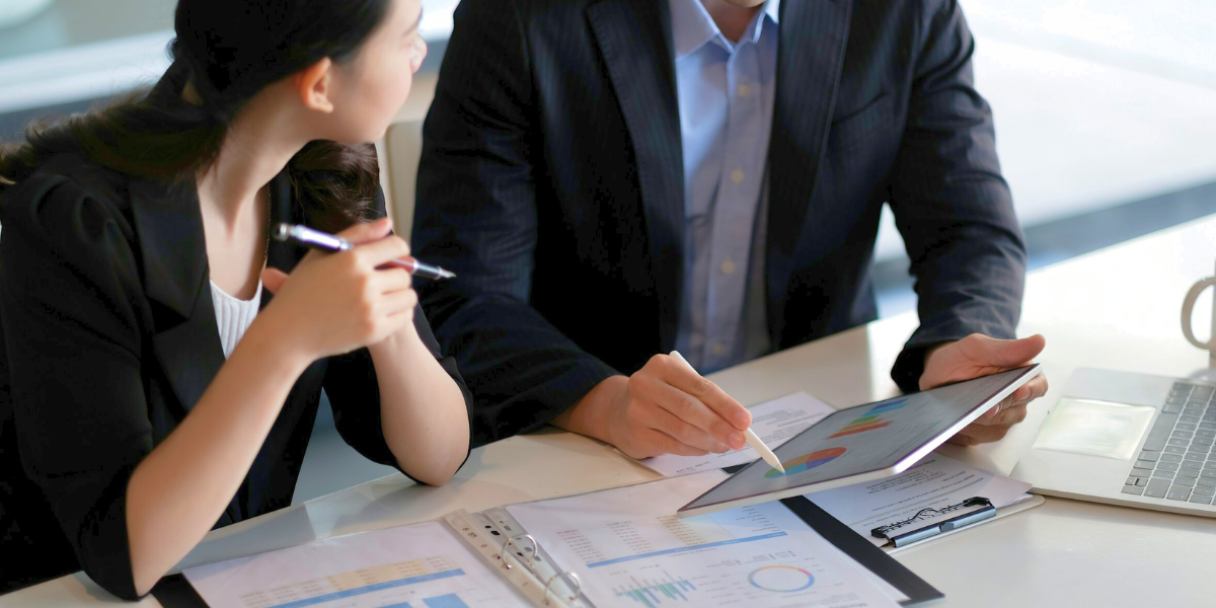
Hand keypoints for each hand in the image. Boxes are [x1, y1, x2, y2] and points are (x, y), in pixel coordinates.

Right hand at [260, 218, 417, 358]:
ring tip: (383, 298)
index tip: (394, 257)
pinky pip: (405, 317)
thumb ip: (358, 235)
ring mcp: (370, 308)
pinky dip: (398, 314)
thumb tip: (388, 223)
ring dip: (400, 296)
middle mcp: (364, 282)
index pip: (396, 246)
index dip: (398, 250)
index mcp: (351, 259)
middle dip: (396, 276)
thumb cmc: (302, 291)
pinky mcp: (374, 330)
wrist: (288, 333)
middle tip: (382, 282)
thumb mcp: (321, 255)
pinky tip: (382, 313)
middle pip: (404, 274)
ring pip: (409, 296)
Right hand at [558, 355, 753, 458]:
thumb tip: (739, 423)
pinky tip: (705, 449)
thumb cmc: (660, 397)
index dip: (726, 405)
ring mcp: (638, 410)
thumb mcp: (679, 386)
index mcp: (662, 366)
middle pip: (690, 408)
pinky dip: (695, 449)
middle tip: (739, 440)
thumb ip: (706, 400)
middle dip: (720, 426)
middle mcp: (646, 385)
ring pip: (683, 429)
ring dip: (709, 441)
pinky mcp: (637, 433)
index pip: (700, 386)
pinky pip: (674, 445)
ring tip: (724, 446)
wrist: (619, 411)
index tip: (745, 420)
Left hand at [921, 334, 1048, 445]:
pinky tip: (959, 419)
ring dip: (981, 420)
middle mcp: (1016, 398)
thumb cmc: (960, 358)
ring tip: (963, 410)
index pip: (1038, 385)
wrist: (935, 374)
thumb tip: (1039, 341)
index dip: (1031, 390)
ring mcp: (1002, 416)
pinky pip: (983, 436)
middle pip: (1016, 410)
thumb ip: (1007, 348)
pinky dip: (970, 429)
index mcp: (1021, 374)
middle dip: (998, 408)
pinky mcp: (986, 431)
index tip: (1018, 392)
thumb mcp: (977, 347)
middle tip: (983, 408)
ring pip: (999, 425)